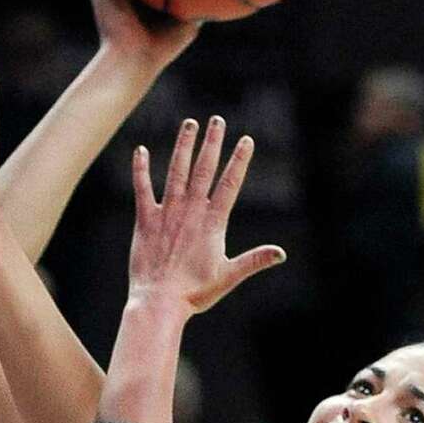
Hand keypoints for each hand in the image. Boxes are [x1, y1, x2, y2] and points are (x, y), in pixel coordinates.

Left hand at [129, 116, 284, 314]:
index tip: (246, 140)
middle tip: (217, 120)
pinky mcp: (145, 220)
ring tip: (189, 124)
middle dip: (212, 143)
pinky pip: (142, 188)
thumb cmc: (195, 293)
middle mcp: (190, 212)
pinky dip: (141, 169)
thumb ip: (254, 260)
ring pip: (176, 172)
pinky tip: (141, 150)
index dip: (239, 161)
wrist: (159, 302)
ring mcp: (167, 213)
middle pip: (204, 170)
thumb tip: (282, 253)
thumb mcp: (229, 276)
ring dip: (183, 146)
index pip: (229, 184)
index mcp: (212, 223)